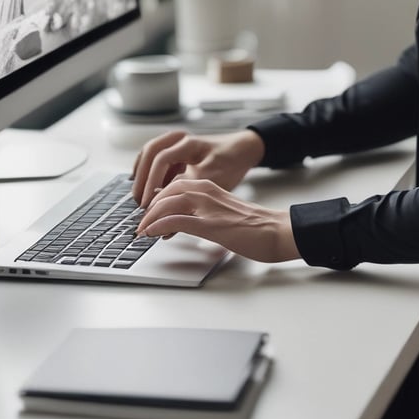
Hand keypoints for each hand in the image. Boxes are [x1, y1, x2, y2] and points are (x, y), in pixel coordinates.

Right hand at [131, 129, 265, 207]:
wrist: (243, 149)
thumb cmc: (231, 162)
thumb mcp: (214, 180)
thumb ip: (189, 198)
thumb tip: (169, 223)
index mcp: (189, 143)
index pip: (161, 159)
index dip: (151, 182)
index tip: (147, 202)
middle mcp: (179, 139)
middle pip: (149, 152)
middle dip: (141, 178)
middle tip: (138, 201)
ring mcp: (176, 143)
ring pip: (150, 155)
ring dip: (142, 174)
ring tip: (140, 197)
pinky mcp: (177, 151)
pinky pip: (156, 159)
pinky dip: (149, 173)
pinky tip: (149, 189)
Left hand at [136, 178, 299, 262]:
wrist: (278, 231)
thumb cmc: (257, 226)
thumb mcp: (224, 212)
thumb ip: (206, 212)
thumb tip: (188, 222)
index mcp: (210, 187)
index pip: (174, 186)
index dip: (157, 199)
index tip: (148, 213)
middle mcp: (206, 192)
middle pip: (166, 191)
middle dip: (149, 207)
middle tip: (140, 223)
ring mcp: (208, 207)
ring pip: (167, 203)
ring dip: (149, 216)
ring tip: (141, 230)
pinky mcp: (211, 225)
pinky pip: (177, 220)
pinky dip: (159, 226)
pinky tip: (151, 233)